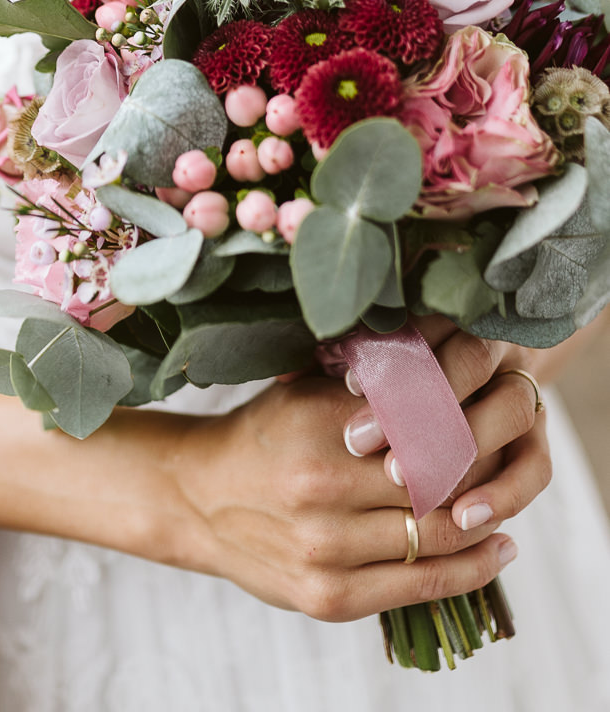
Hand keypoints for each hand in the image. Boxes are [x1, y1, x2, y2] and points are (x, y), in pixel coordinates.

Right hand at [167, 344, 519, 622]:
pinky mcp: (328, 598)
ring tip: (505, 511)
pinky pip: (421, 586)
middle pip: (437, 480)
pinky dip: (470, 571)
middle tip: (503, 462)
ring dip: (484, 524)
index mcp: (318, 425)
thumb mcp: (305, 392)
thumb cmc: (264, 435)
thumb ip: (368, 384)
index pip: (421, 422)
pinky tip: (494, 552)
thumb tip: (443, 364)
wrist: (197, 498)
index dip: (464, 422)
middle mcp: (321, 487)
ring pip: (437, 536)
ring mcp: (325, 549)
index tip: (486, 415)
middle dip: (479, 472)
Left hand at [342, 316, 550, 540]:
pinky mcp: (538, 441)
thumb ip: (341, 362)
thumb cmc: (393, 379)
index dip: (390, 352)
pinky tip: (462, 517)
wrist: (468, 389)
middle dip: (416, 402)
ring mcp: (522, 393)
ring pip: (509, 410)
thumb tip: (294, 369)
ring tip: (403, 480)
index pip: (426, 322)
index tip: (346, 384)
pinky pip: (534, 467)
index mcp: (453, 314)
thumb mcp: (368, 362)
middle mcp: (495, 347)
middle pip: (470, 361)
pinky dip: (503, 493)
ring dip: (458, 446)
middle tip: (361, 441)